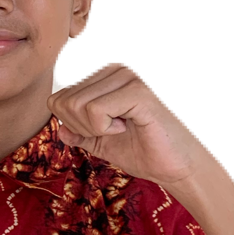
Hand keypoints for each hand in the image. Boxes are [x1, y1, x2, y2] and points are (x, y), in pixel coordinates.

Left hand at [47, 62, 215, 196]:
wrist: (176, 166)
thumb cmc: (144, 150)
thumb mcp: (102, 142)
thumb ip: (80, 133)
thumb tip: (59, 128)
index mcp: (104, 75)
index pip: (57, 99)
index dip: (73, 125)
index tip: (103, 130)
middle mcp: (114, 68)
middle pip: (64, 102)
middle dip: (82, 128)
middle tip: (114, 131)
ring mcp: (127, 75)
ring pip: (77, 105)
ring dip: (95, 129)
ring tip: (122, 128)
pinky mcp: (137, 90)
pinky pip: (95, 110)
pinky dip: (105, 129)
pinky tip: (127, 127)